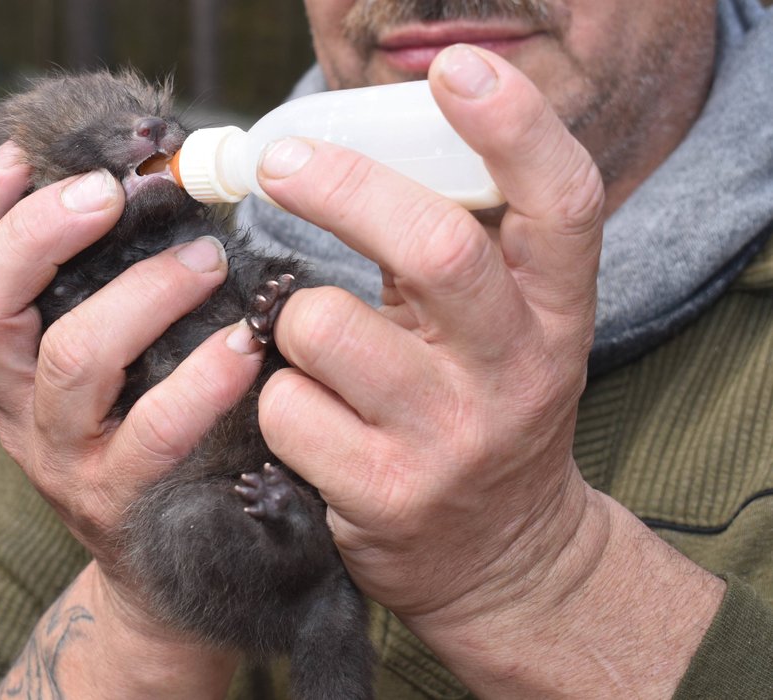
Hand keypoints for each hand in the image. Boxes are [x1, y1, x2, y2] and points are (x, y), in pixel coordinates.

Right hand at [0, 148, 262, 635]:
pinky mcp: (122, 497)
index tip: (24, 155)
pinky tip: (247, 345)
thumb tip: (153, 189)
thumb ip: (109, 290)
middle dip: (38, 236)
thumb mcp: (111, 363)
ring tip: (206, 259)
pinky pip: (155, 431)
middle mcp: (17, 407)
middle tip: (113, 193)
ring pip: (74, 361)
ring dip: (142, 296)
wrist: (160, 561)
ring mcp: (63, 456)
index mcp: (8, 363)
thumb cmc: (147, 432)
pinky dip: (203, 380)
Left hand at [255, 45, 720, 695]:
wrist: (502, 555)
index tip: (457, 69)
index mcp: (555, 315)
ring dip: (294, 321)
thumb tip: (357, 152)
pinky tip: (314, 423)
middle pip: (434, 249)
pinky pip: (285, 405)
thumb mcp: (503, 331)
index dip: (514, 127)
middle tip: (285, 162)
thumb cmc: (483, 411)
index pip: (561, 203)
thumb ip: (462, 251)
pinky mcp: (384, 494)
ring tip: (320, 353)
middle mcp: (516, 372)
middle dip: (342, 188)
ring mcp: (450, 439)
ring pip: (323, 326)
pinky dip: (278, 399)